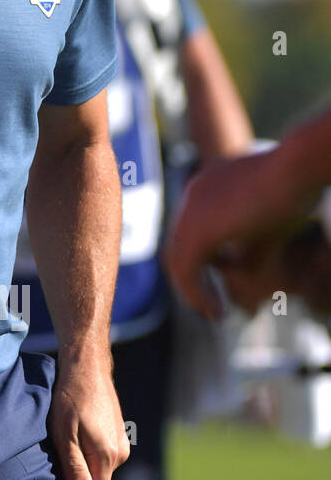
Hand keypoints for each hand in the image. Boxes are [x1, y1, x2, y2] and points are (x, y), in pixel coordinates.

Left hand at [46, 354, 128, 479]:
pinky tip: (77, 430)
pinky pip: (102, 453)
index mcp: (108, 455)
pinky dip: (89, 448)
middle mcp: (120, 453)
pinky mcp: (118, 434)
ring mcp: (121, 443)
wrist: (87, 368)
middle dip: (79, 476)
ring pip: (99, 466)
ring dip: (82, 459)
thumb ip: (74, 464)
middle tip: (59, 453)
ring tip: (67, 437)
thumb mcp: (64, 432)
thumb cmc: (70, 398)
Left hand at [166, 150, 305, 316]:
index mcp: (208, 186)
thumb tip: (246, 291)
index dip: (203, 263)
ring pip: (178, 260)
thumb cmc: (297, 191)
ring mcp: (191, 208)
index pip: (192, 231)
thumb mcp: (271, 230)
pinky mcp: (199, 227)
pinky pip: (186, 268)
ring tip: (215, 314)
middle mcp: (193, 194)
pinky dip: (197, 293)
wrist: (301, 165)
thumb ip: (251, 258)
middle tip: (210, 309)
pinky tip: (217, 310)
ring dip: (193, 292)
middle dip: (192, 280)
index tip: (221, 287)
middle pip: (179, 246)